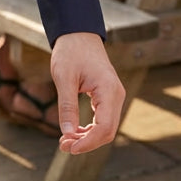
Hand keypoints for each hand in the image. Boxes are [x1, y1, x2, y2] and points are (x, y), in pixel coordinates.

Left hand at [50, 31, 124, 153]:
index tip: (69, 147)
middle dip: (87, 142)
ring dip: (88, 137)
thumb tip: (68, 133)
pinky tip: (74, 131)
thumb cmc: (70, 51)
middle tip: (63, 146)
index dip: (88, 142)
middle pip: (107, 131)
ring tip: (66, 141)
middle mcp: (116, 94)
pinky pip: (103, 118)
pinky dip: (90, 128)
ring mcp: (114, 95)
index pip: (105, 127)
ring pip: (106, 127)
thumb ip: (67, 106)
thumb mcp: (64, 77)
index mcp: (109, 90)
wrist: (78, 32)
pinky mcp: (108, 95)